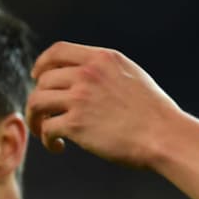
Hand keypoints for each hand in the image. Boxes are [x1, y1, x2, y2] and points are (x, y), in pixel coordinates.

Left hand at [26, 41, 182, 166]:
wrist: (163, 136)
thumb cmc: (152, 112)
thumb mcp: (130, 75)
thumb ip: (105, 70)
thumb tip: (82, 73)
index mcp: (102, 58)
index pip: (57, 51)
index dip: (42, 64)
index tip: (37, 77)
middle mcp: (88, 73)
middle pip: (43, 80)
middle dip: (39, 98)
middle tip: (44, 115)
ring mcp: (80, 98)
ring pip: (36, 102)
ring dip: (35, 118)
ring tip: (44, 132)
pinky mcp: (76, 124)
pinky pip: (46, 128)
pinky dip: (46, 139)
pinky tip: (58, 146)